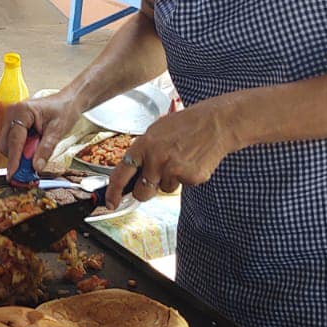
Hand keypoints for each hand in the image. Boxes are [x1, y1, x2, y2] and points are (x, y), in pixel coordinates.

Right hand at [2, 92, 81, 177]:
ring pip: (7, 144)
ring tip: (36, 151)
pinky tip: (33, 147)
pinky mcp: (13, 123)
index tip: (12, 174)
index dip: (13, 160)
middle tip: (31, 168)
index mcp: (22, 111)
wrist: (68, 101)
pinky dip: (20, 149)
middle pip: (6, 144)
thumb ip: (45, 149)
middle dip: (16, 158)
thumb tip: (36, 167)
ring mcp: (11, 117)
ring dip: (19, 154)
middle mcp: (12, 113)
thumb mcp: (58, 131)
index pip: (14, 140)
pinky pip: (11, 141)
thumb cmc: (64, 110)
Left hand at [103, 100, 240, 208]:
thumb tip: (132, 173)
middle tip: (157, 178)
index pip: (121, 173)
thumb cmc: (186, 126)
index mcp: (144, 145)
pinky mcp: (190, 177)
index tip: (110, 202)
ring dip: (170, 180)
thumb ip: (143, 152)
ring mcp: (173, 169)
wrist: (215, 124)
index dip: (113, 192)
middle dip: (145, 191)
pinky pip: (182, 186)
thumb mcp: (157, 132)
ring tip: (180, 160)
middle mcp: (156, 158)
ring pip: (164, 190)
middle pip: (141, 192)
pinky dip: (186, 178)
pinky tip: (192, 162)